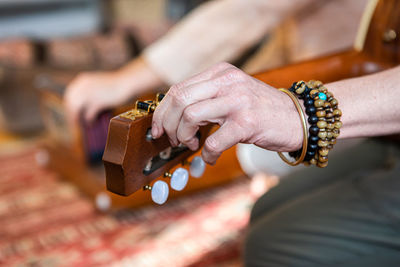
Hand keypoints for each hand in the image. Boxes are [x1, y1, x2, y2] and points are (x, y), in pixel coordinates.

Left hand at [64, 57, 162, 122]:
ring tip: (82, 125)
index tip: (72, 113)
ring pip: (76, 109)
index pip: (70, 95)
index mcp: (82, 80)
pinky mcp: (97, 102)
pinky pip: (88, 114)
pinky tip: (91, 123)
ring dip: (78, 118)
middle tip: (75, 123)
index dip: (70, 106)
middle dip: (72, 114)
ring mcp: (89, 93)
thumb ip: (89, 93)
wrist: (128, 82)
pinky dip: (89, 120)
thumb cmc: (116, 84)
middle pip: (70, 103)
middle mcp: (82, 86)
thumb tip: (84, 108)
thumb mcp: (98, 86)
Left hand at [152, 62, 302, 164]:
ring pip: (190, 116)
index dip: (162, 111)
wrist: (299, 117)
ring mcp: (238, 101)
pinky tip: (211, 158)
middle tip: (172, 140)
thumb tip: (173, 117)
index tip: (157, 128)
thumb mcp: (232, 95)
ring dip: (184, 137)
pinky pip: (213, 142)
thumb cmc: (261, 110)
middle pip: (179, 99)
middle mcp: (227, 82)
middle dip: (167, 124)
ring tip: (192, 145)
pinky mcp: (247, 123)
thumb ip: (206, 99)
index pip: (178, 88)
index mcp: (220, 73)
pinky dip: (206, 154)